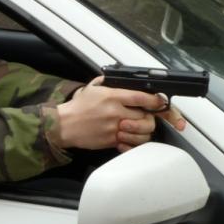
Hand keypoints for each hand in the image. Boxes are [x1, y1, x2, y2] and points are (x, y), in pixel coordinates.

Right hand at [57, 76, 185, 151]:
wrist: (63, 125)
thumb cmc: (77, 107)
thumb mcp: (91, 89)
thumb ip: (106, 83)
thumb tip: (117, 79)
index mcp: (112, 97)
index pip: (141, 98)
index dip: (155, 101)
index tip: (159, 102)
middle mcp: (115, 113)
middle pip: (146, 118)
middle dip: (150, 118)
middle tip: (146, 117)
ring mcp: (114, 128)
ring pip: (142, 134)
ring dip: (143, 132)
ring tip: (138, 129)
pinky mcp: (111, 141)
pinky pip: (130, 144)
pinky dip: (133, 142)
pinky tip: (129, 138)